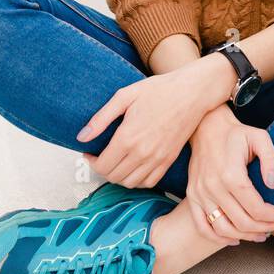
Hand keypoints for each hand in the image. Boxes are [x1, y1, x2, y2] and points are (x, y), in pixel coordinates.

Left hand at [75, 60, 229, 189]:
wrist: (192, 93)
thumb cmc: (159, 90)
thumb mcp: (125, 96)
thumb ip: (100, 118)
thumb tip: (81, 137)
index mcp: (128, 137)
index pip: (102, 165)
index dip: (91, 161)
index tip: (90, 153)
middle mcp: (142, 153)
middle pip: (113, 177)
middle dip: (102, 169)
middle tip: (100, 157)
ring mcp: (157, 159)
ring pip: (130, 183)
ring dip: (118, 177)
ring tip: (115, 162)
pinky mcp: (169, 161)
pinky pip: (148, 182)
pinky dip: (137, 180)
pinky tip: (133, 167)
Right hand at [185, 106, 273, 244]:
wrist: (206, 128)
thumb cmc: (236, 134)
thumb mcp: (260, 137)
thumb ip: (271, 159)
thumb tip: (273, 185)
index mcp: (231, 174)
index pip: (256, 208)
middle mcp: (213, 187)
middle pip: (242, 222)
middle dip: (265, 228)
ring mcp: (200, 194)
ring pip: (224, 228)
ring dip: (245, 236)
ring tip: (262, 235)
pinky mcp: (192, 196)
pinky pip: (203, 226)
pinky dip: (218, 238)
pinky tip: (235, 238)